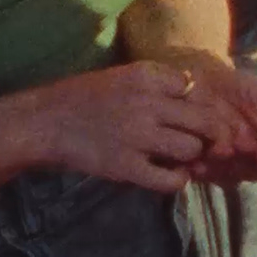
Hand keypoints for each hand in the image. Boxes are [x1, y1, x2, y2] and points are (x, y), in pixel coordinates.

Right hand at [33, 59, 249, 192]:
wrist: (44, 122)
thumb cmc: (84, 98)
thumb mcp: (123, 76)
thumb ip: (158, 83)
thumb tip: (195, 92)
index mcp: (147, 76)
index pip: (196, 90)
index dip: (202, 106)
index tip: (196, 117)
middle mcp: (147, 103)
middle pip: (205, 120)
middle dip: (211, 135)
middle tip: (206, 143)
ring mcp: (137, 136)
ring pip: (192, 149)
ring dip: (192, 157)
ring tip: (181, 158)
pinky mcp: (126, 167)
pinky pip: (171, 180)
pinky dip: (178, 180)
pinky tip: (170, 175)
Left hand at [146, 49, 256, 186]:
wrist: (194, 73)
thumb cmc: (234, 87)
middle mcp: (234, 161)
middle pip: (241, 174)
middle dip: (240, 162)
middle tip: (238, 146)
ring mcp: (208, 162)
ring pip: (216, 175)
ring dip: (218, 165)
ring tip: (216, 150)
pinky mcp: (182, 160)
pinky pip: (190, 171)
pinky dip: (193, 166)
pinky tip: (195, 158)